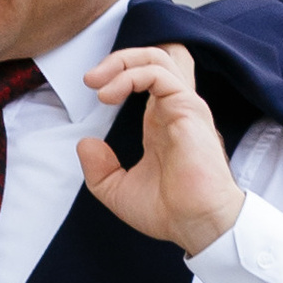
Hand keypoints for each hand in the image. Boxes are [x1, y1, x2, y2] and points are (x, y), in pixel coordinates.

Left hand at [77, 44, 241, 254]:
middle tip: (90, 79)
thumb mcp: (118, 191)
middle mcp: (174, 109)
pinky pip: (158, 74)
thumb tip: (86, 143)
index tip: (93, 89)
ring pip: (158, 58)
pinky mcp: (188, 108)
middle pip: (154, 58)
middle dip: (119, 59)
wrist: (197, 225)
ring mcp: (184, 106)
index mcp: (162, 122)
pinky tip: (109, 94)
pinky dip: (130, 76)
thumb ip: (100, 169)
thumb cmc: (170, 211)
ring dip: (121, 62)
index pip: (147, 77)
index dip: (119, 73)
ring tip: (96, 83)